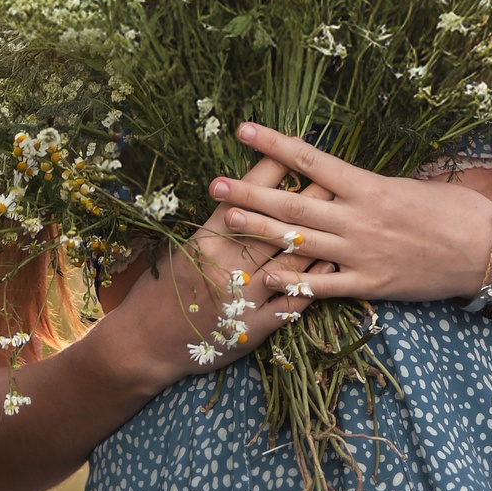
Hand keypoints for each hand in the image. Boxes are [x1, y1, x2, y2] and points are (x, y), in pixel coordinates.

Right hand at [96, 152, 317, 390]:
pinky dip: (315, 280)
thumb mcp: (182, 248)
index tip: (292, 148)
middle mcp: (226, 266)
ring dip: (319, 236)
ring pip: (290, 260)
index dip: (270, 171)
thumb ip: (214, 225)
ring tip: (343, 215)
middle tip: (333, 176)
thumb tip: (243, 191)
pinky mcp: (255, 325)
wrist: (147, 342)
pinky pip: (293, 299)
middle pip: (275, 224)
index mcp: (205, 240)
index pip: (244, 196)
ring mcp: (243, 297)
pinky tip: (333, 264)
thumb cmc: (164, 287)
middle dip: (306, 198)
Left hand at [216, 122, 491, 304]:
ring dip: (260, 230)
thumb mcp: (413, 185)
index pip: (311, 160)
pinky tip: (265, 279)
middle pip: (293, 202)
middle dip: (250, 192)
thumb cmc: (456, 211)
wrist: (486, 252)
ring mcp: (362, 253)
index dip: (274, 144)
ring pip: (300, 241)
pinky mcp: (371, 284)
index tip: (243, 129)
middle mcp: (359, 217)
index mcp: (369, 186)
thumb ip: (374, 184)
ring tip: (226, 220)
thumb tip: (349, 177)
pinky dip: (293, 284)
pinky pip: (323, 286)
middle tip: (214, 184)